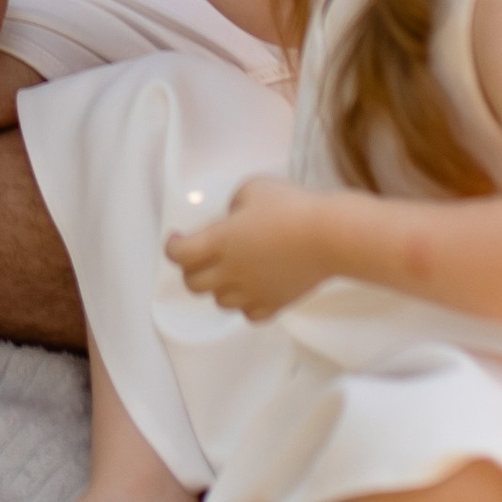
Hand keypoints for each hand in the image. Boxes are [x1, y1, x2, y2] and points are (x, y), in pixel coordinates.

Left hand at [166, 175, 330, 320]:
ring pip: (220, 301)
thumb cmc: (292, 207)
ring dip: (218, 286)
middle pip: (193, 284)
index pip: (179, 255)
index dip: (172, 247)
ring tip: (230, 271)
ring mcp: (253, 291)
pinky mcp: (276, 302)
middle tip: (200, 255)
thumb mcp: (253, 188)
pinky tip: (253, 288)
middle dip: (191, 268)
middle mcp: (230, 271)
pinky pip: (250, 313)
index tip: (177, 238)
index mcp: (219, 242)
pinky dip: (246, 304)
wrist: (329, 236)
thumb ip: (234, 204)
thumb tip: (234, 217)